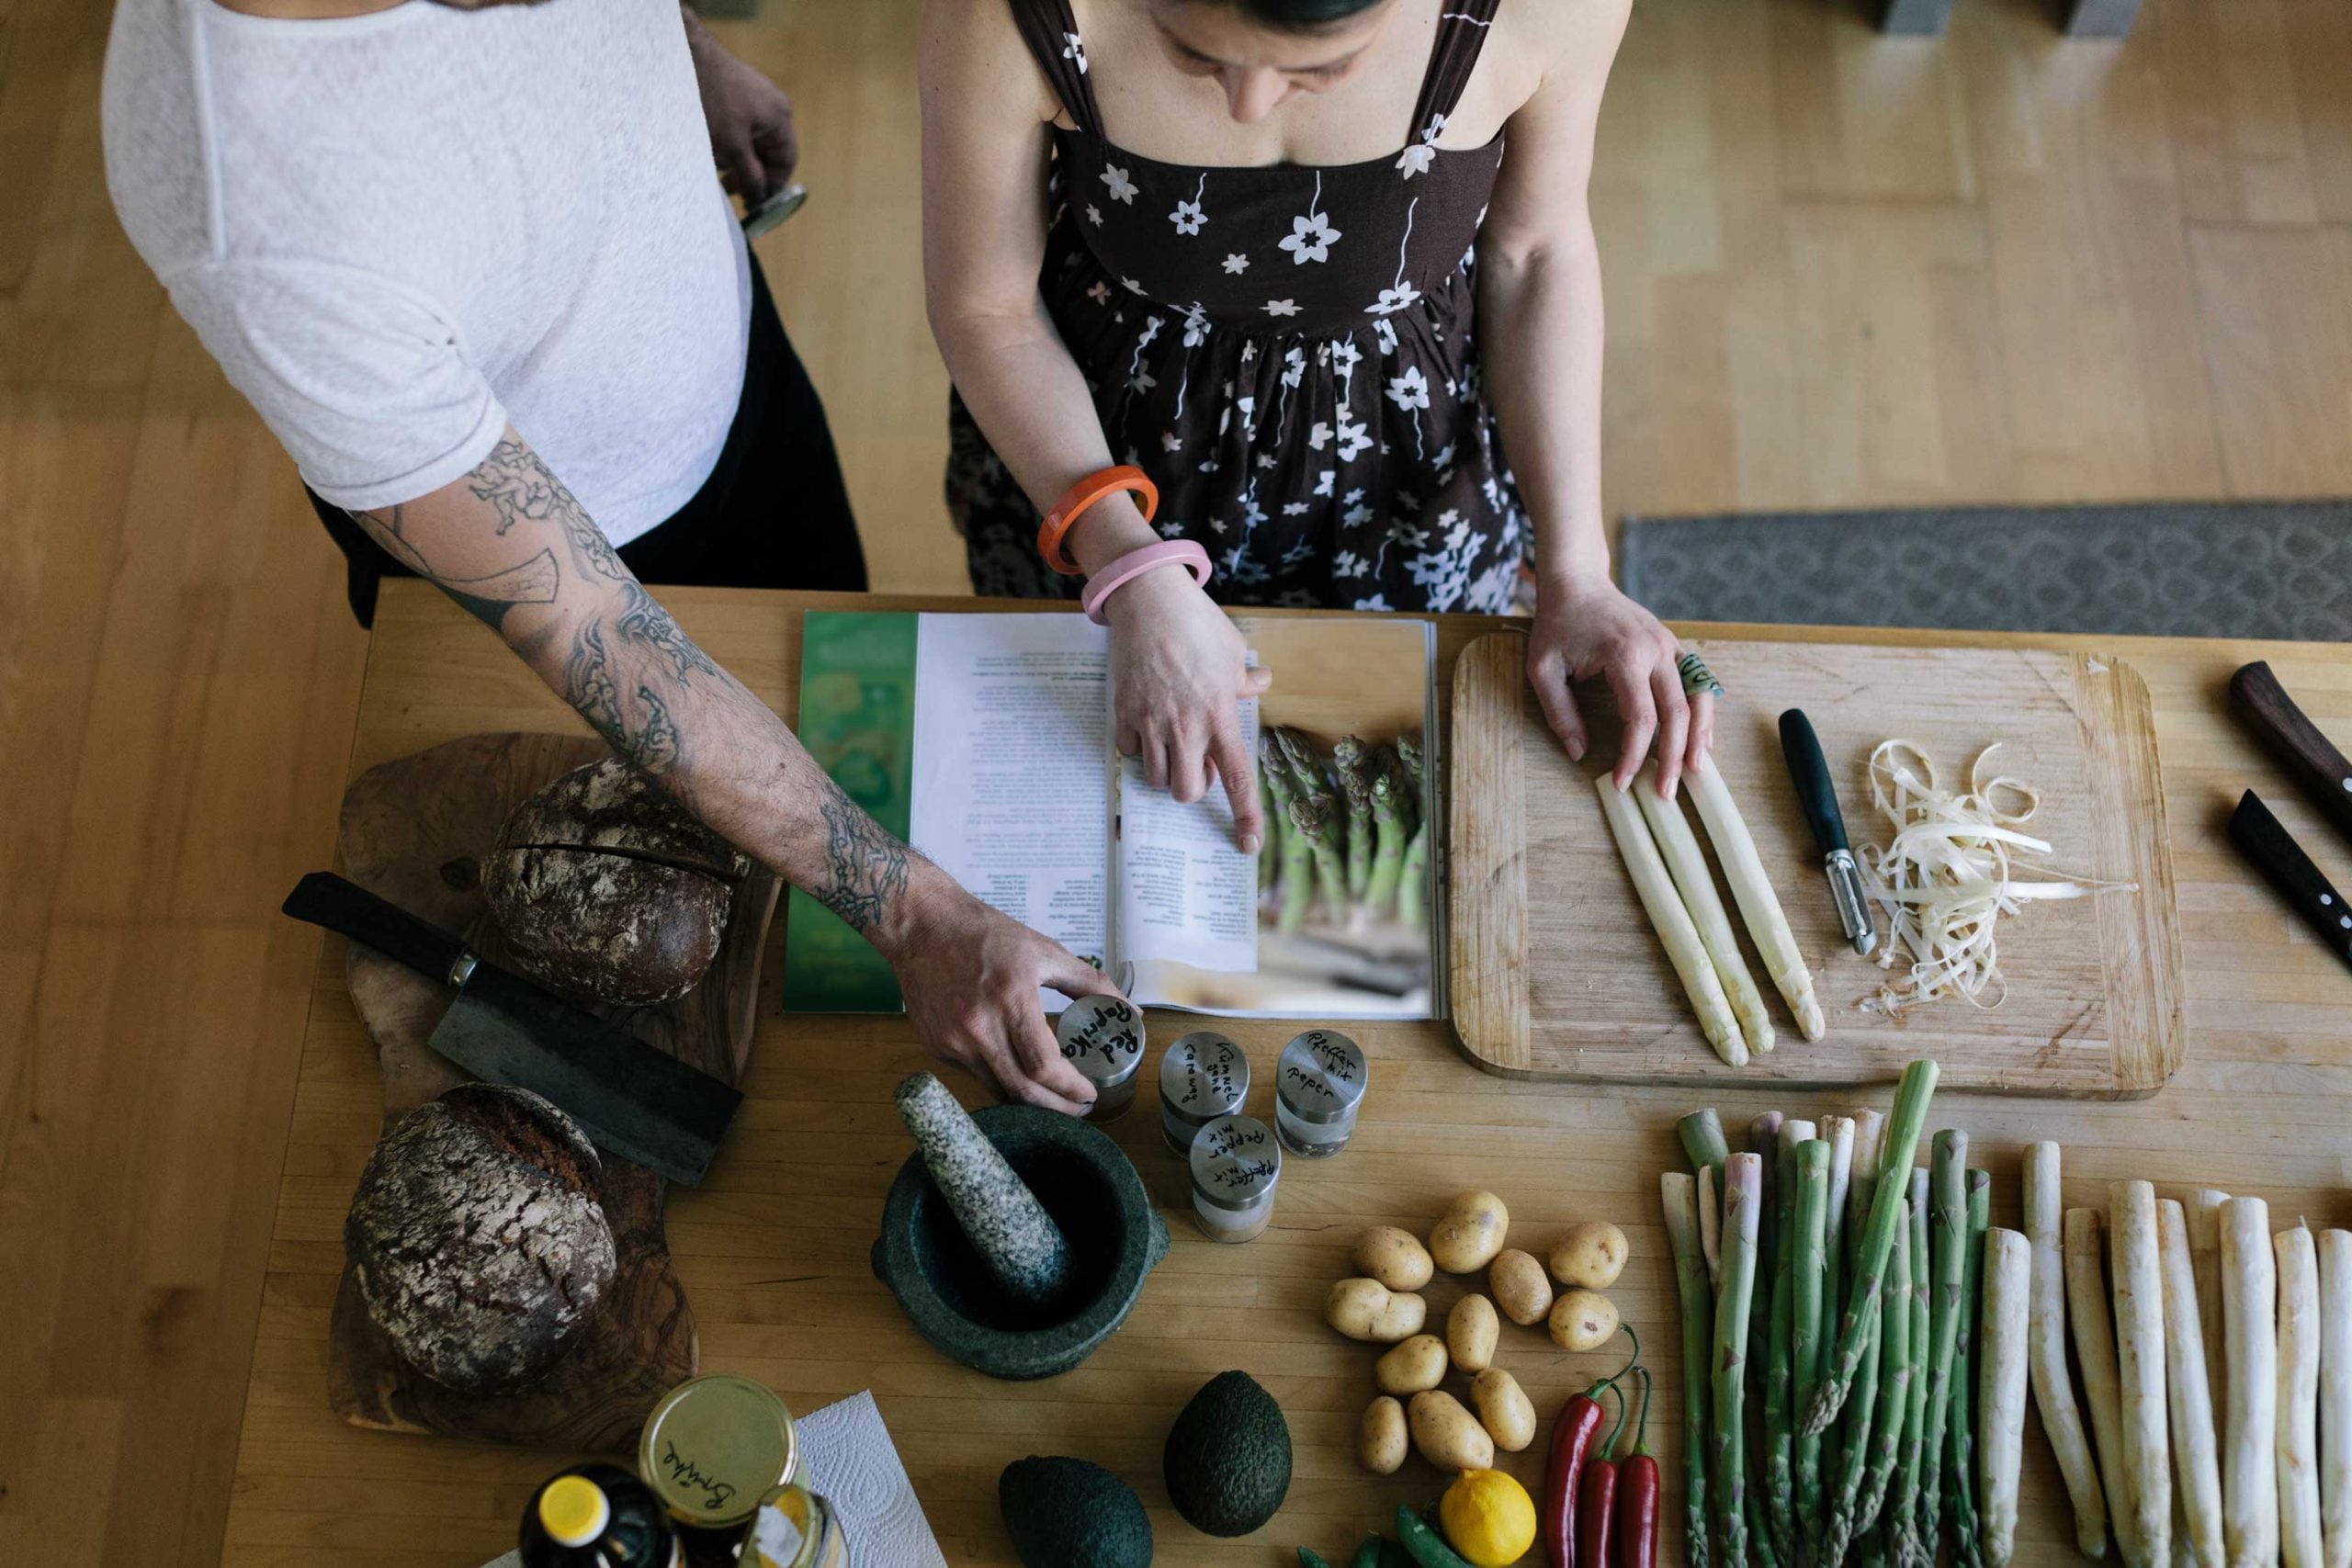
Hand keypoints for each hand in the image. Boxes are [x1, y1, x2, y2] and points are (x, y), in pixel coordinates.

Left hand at [683, 13, 797, 202]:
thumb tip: (760, 197)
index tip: (753, 201)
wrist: (686, 54)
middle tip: (728, 186)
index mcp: (780, 118)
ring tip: (713, 162)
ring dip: (734, 156)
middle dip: (749, 170)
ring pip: (750, 140)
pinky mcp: (736, 92)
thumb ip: (750, 174)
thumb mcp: (731, 145)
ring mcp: (755, 97)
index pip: (786, 161)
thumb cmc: (712, 99)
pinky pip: (738, 126)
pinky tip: (708, 143)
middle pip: (768, 151)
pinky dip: (726, 140)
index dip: (772, 185)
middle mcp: (774, 106)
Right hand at [883, 870, 1122, 1114]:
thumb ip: (1090, 983)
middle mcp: (978, 1028)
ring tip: (1054, 1097)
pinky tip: (1016, 1070)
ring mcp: (953, 1042)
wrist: (921, 926)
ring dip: (1030, 1101)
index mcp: (1010, 999)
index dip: (1071, 1088)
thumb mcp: (1044, 950)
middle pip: (1022, 1092)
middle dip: (1057, 1109)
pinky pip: (976, 1075)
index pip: (1044, 1066)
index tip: (1090, 1093)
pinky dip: (1001, 1079)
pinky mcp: (936, 1048)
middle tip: (1079, 1108)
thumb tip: (1128, 1012)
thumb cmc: (986, 934)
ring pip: (998, 1091)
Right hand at [1103, 567, 1271, 851]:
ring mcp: (1151, 722)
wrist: (1148, 600)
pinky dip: (1139, 749)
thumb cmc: (1195, 622)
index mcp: (1219, 716)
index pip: (1236, 779)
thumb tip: (1260, 683)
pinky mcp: (1124, 713)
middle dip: (1192, 787)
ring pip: (1155, 777)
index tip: (1248, 845)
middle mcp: (1185, 727)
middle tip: (1196, 763)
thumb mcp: (1232, 649)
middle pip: (1185, 792)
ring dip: (1166, 770)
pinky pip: (1130, 752)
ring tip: (1171, 743)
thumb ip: (1245, 678)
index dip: (1245, 817)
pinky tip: (1147, 725)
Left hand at [1527, 572, 1714, 798]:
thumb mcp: (1543, 669)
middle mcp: (1656, 650)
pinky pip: (1698, 682)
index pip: (1641, 718)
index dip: (1634, 756)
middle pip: (1677, 713)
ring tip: (1696, 770)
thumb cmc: (1558, 624)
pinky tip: (1701, 738)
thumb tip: (1579, 753)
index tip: (1622, 781)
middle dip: (1673, 757)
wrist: (1578, 583)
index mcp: (1625, 655)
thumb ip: (1560, 712)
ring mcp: (1670, 645)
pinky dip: (1703, 712)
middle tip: (1666, 792)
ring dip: (1699, 736)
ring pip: (1699, 697)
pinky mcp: (1673, 646)